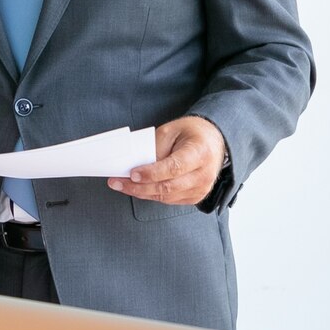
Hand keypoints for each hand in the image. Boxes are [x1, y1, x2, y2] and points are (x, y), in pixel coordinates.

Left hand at [108, 115, 226, 204]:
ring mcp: (201, 188)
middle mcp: (204, 174)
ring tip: (121, 185)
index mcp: (200, 153)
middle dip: (139, 187)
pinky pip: (169, 199)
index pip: (173, 168)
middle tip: (117, 182)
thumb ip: (155, 147)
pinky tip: (137, 188)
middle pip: (168, 187)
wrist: (213, 141)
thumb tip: (136, 165)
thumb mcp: (171, 130)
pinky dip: (151, 194)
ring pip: (166, 197)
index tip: (131, 174)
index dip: (151, 174)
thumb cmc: (191, 133)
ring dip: (141, 192)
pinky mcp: (196, 196)